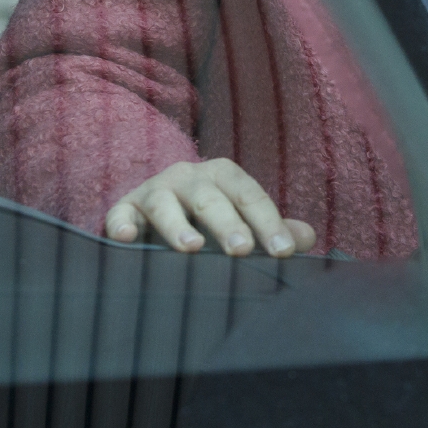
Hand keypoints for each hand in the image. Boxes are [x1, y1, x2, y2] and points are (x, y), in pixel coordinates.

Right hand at [104, 158, 316, 256]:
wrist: (155, 211)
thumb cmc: (209, 219)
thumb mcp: (240, 218)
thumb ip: (272, 228)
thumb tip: (307, 239)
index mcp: (223, 176)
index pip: (250, 195)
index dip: (268, 222)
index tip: (284, 251)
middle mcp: (188, 177)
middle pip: (210, 198)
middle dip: (228, 224)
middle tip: (242, 251)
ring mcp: (153, 191)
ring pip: (164, 203)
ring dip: (177, 225)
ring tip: (192, 248)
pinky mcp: (123, 209)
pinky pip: (119, 214)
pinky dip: (122, 224)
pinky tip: (126, 239)